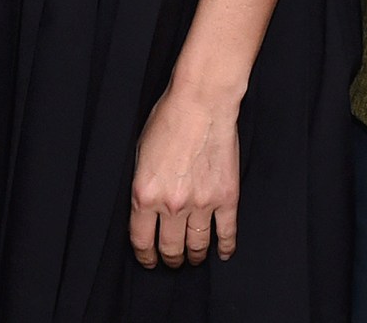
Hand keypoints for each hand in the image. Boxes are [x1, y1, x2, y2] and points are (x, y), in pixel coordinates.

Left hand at [129, 80, 240, 267]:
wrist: (201, 104)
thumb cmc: (167, 121)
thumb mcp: (139, 155)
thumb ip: (142, 187)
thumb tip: (144, 211)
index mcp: (145, 195)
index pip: (142, 240)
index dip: (145, 256)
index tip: (148, 261)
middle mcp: (172, 205)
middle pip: (171, 248)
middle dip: (170, 260)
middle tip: (172, 262)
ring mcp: (202, 204)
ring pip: (198, 246)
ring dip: (195, 256)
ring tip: (194, 258)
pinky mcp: (227, 198)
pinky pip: (226, 233)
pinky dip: (224, 248)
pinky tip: (221, 254)